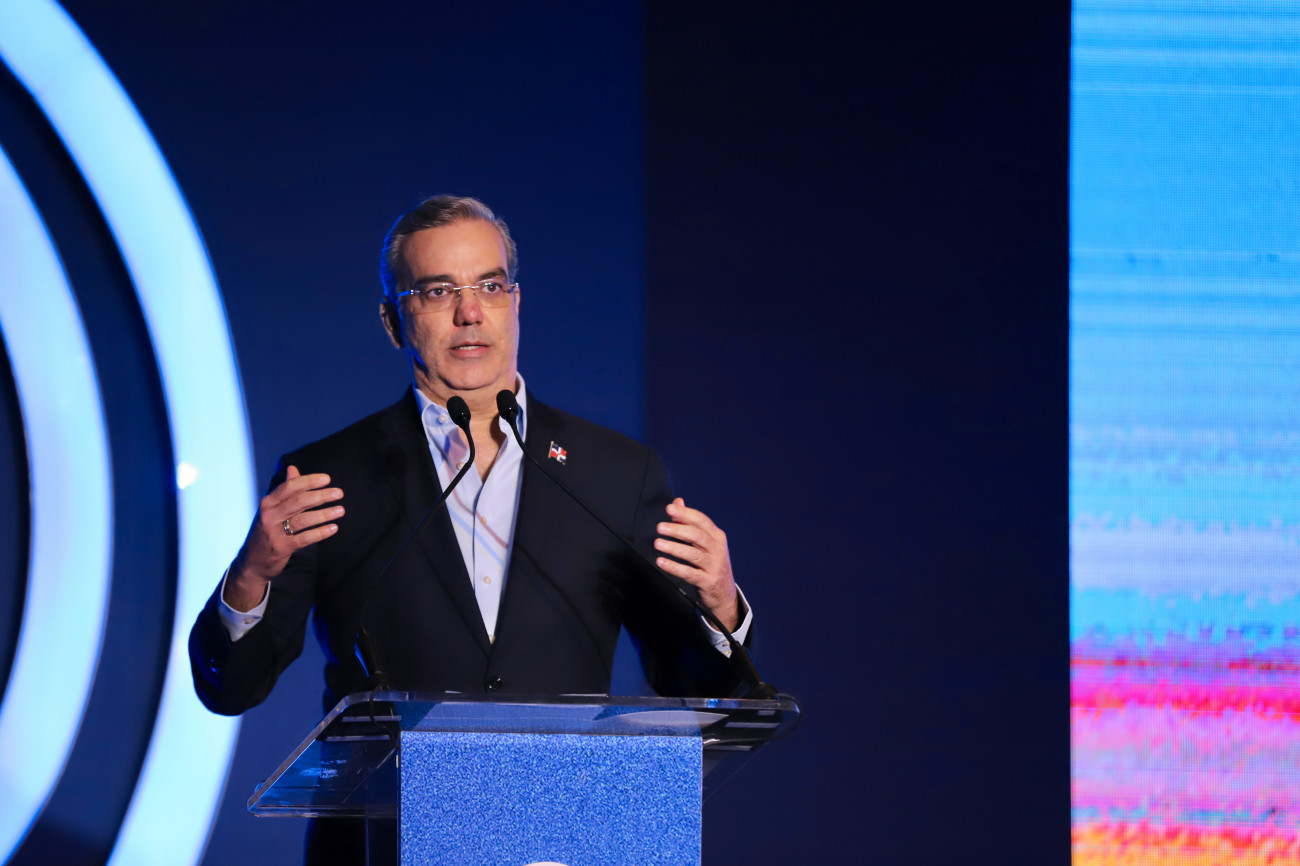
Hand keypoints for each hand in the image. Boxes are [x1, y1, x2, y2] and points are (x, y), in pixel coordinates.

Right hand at [224, 465, 343, 610]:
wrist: (252, 561)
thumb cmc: (267, 530)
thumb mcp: (272, 509)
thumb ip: (285, 490)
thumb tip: (292, 468)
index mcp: (268, 502)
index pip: (290, 486)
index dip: (309, 481)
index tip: (327, 479)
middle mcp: (269, 515)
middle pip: (299, 501)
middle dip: (321, 495)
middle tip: (339, 493)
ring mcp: (274, 532)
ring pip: (303, 519)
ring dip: (324, 514)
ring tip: (341, 510)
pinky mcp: (281, 548)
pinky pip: (304, 538)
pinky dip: (320, 533)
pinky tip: (333, 528)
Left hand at [653, 497, 738, 631]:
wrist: (724, 592)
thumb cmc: (711, 562)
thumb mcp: (705, 542)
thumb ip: (690, 522)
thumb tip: (677, 502)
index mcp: (717, 536)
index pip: (701, 521)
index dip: (685, 513)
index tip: (669, 508)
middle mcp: (718, 549)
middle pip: (697, 536)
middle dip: (677, 530)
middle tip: (660, 527)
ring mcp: (714, 566)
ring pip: (693, 554)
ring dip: (673, 548)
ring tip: (658, 543)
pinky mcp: (708, 581)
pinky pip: (688, 573)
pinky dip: (674, 567)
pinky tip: (661, 562)